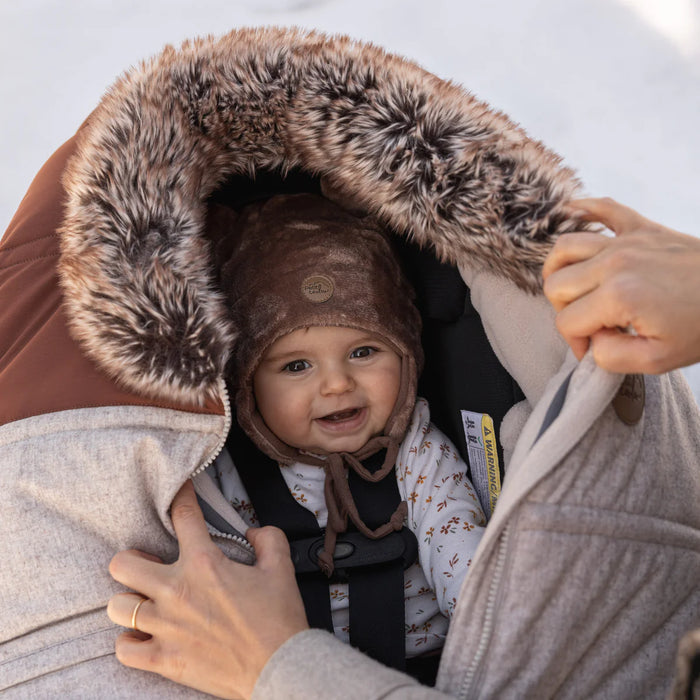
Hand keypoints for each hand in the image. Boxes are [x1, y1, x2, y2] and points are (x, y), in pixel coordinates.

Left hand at [107, 481, 308, 699]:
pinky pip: (124, 649)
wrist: (281, 668)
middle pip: (122, 564)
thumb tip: (252, 532)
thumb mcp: (281, 566)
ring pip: (117, 606)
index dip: (179, 494)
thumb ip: (267, 539)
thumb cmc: (280, 618)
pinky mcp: (163, 660)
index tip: (178, 488)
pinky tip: (146, 637)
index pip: (182, 515)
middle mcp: (177, 591)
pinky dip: (131, 642)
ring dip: (131, 603)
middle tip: (147, 566)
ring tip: (146, 604)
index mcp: (204, 563)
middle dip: (131, 561)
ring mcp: (165, 627)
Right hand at [542, 197, 699, 373]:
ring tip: (575, 289)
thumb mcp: (658, 360)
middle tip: (589, 323)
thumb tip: (591, 340)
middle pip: (556, 285)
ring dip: (560, 271)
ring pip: (564, 248)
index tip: (595, 347)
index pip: (566, 321)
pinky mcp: (642, 228)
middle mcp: (614, 263)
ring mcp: (626, 241)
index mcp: (617, 296)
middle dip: (564, 310)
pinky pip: (602, 208)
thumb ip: (611, 356)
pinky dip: (582, 210)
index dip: (575, 342)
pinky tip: (571, 217)